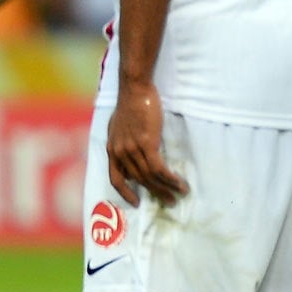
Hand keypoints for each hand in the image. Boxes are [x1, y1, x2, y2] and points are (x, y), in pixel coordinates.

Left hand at [105, 83, 187, 205]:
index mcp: (111, 149)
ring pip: (150, 176)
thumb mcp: (118, 127)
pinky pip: (159, 168)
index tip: (136, 202)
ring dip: (167, 188)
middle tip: (169, 201)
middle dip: (155, 192)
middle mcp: (120, 152)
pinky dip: (170, 179)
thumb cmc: (128, 104)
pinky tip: (180, 183)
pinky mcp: (146, 144)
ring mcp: (132, 149)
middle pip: (138, 180)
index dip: (125, 192)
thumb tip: (130, 158)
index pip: (115, 178)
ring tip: (180, 194)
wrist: (134, 89)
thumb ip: (122, 144)